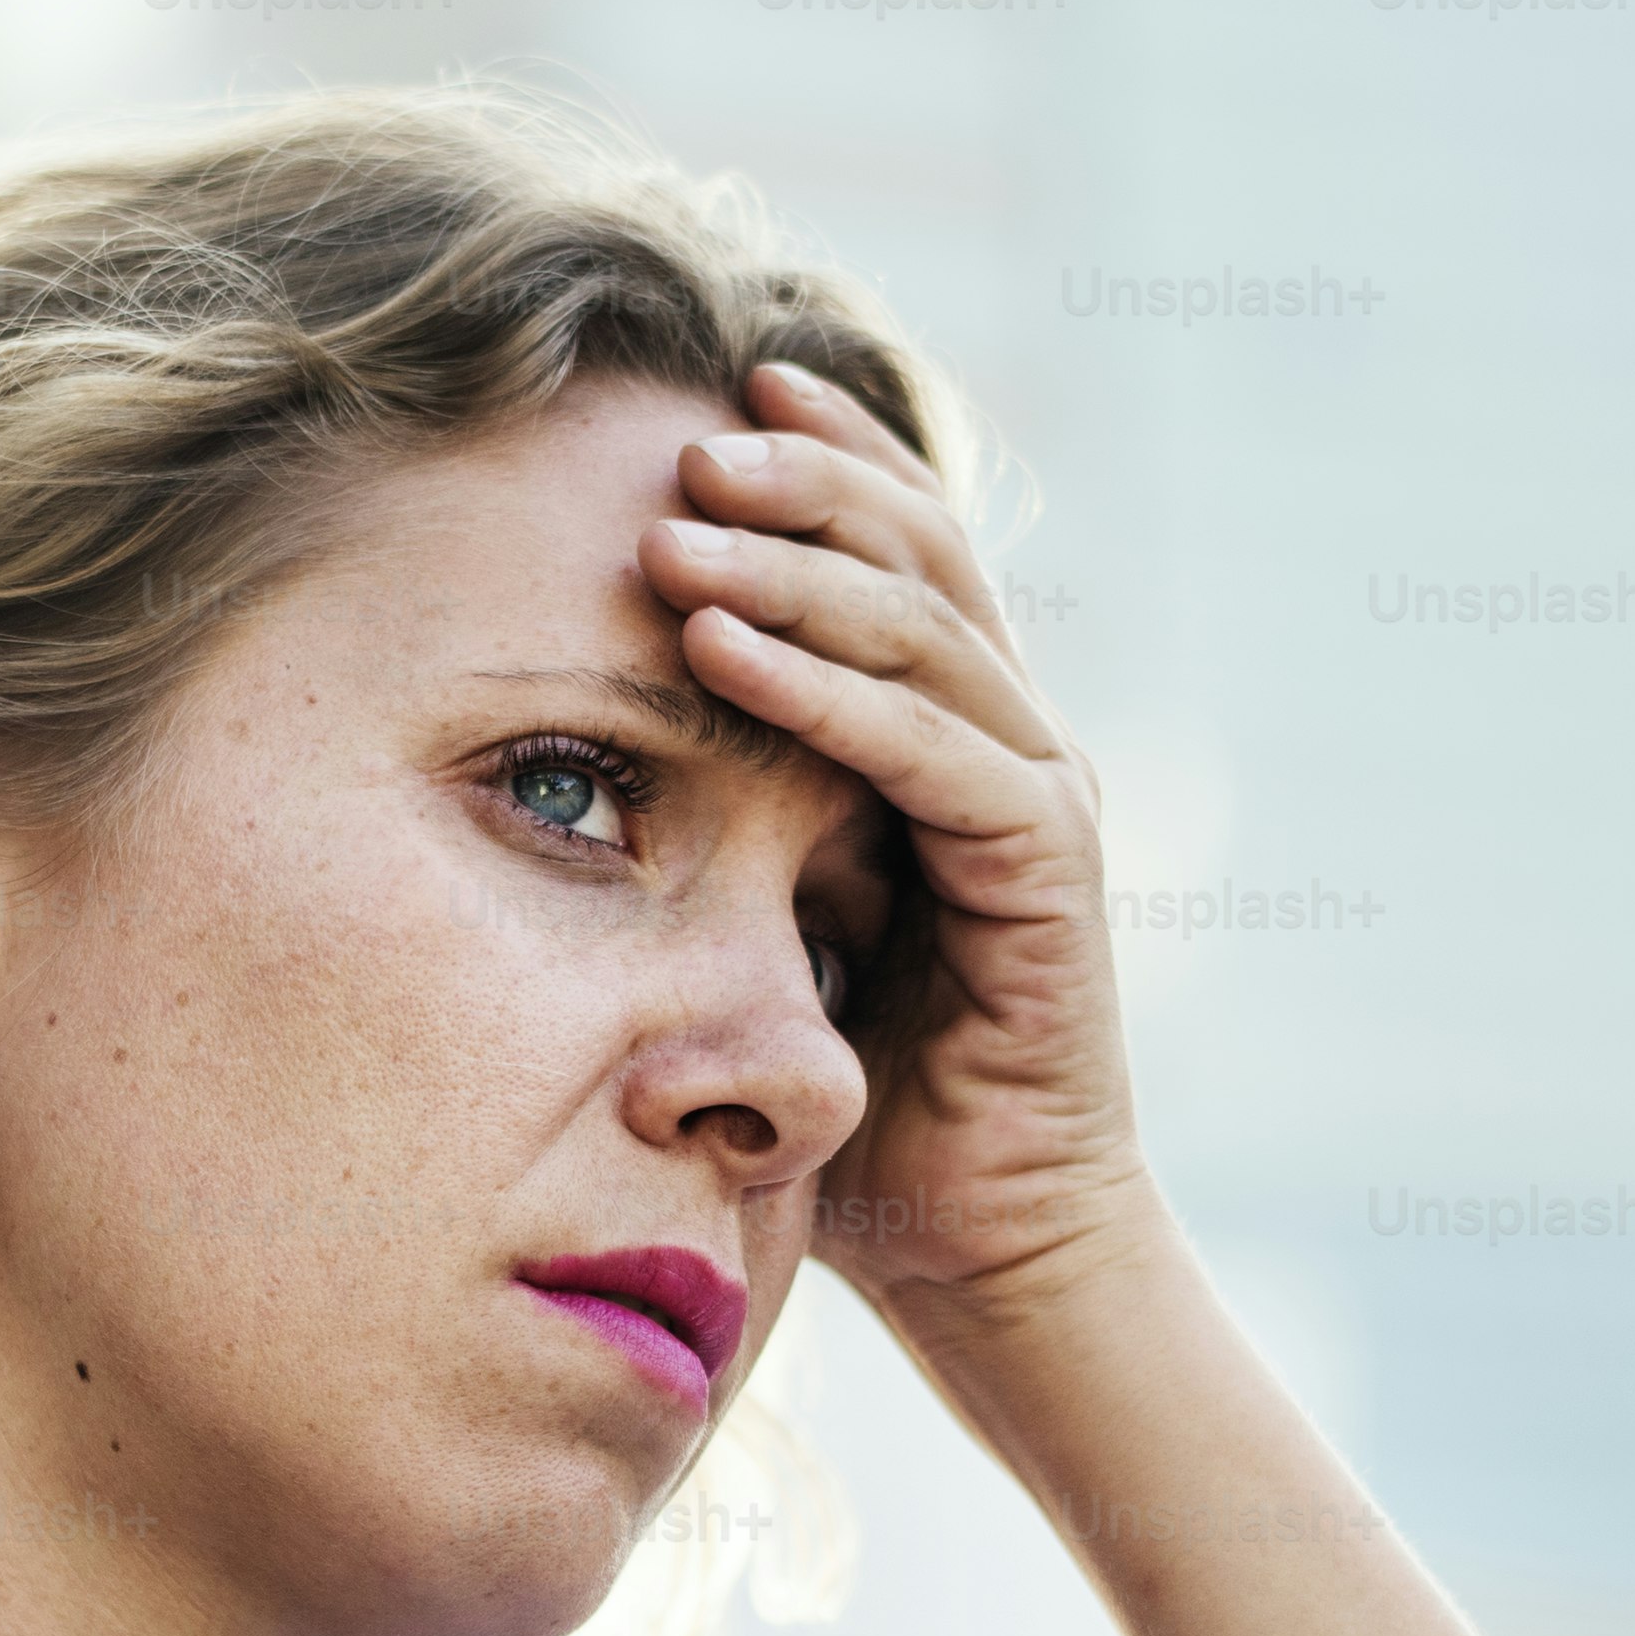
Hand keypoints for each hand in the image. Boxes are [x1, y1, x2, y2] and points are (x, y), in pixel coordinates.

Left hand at [649, 358, 1148, 1326]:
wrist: (987, 1249)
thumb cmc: (867, 1108)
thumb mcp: (766, 930)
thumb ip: (727, 828)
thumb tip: (589, 753)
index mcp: (954, 737)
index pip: (898, 552)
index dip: (821, 457)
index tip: (713, 386)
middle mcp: (1011, 742)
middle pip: (917, 553)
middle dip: (801, 477)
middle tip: (682, 429)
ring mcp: (1037, 797)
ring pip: (923, 627)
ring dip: (793, 565)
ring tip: (676, 520)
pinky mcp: (1045, 870)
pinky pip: (928, 748)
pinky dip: (824, 689)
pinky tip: (721, 644)